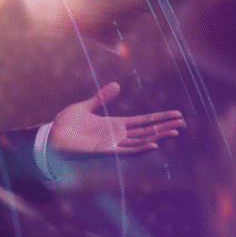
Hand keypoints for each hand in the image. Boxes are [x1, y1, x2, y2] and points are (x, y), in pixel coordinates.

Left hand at [49, 82, 184, 153]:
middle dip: (164, 126)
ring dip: (158, 137)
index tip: (175, 114)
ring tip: (175, 131)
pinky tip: (154, 144)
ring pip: (142, 140)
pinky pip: (127, 151)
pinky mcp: (106, 151)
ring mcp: (113, 144)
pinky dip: (141, 148)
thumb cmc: (66, 124)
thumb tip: (117, 85)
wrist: (52, 136)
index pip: (143, 121)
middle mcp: (117, 135)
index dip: (159, 118)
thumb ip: (101, 98)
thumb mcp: (85, 107)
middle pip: (147, 130)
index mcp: (115, 124)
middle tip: (183, 122)